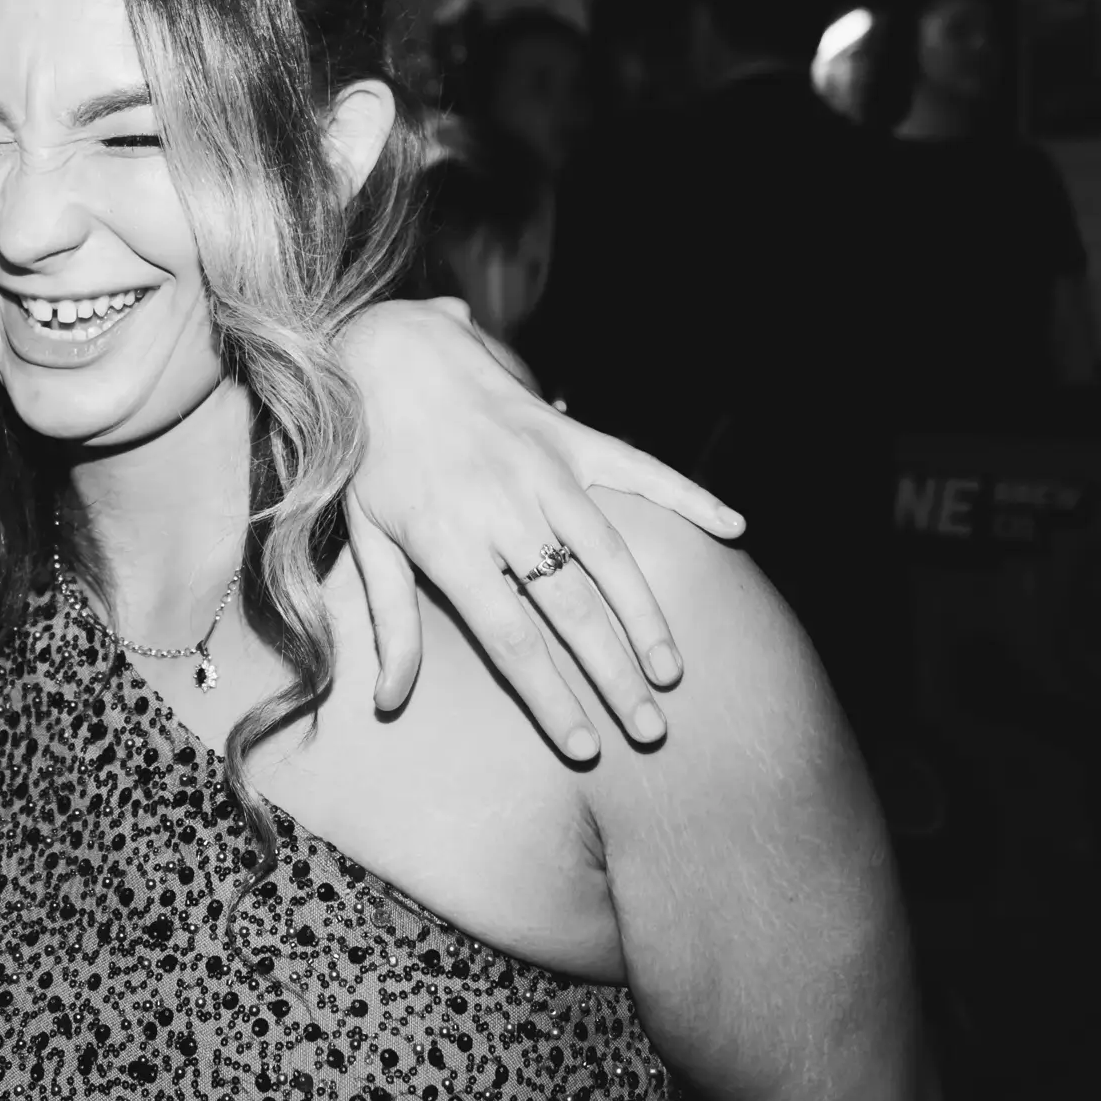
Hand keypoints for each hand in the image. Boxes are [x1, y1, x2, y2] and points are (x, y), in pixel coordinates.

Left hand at [333, 298, 743, 753]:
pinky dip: (688, 496)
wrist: (386, 354)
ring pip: (610, 553)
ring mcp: (544, 469)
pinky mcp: (572, 436)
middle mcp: (502, 508)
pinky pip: (639, 470)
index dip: (550, 697)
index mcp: (448, 542)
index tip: (584, 746)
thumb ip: (390, 623)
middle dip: (612, 675)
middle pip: (570, 608)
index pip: (510, 639)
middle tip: (651, 729)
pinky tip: (734, 527)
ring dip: (647, 614)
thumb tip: (390, 702)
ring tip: (672, 670)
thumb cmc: (372, 460)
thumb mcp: (366, 540)